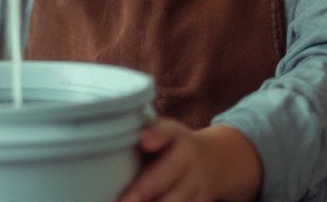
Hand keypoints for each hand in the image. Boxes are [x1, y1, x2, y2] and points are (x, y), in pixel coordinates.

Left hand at [118, 120, 261, 201]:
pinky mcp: (201, 201)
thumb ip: (143, 131)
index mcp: (176, 136)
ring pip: (178, 199)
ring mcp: (197, 183)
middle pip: (168, 174)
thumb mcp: (165, 131)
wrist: (216, 160)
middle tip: (124, 200)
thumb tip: (110, 133)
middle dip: (146, 188)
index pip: (167, 132)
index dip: (156, 135)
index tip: (143, 141)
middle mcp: (189, 159)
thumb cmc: (173, 145)